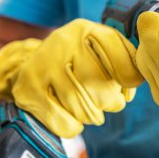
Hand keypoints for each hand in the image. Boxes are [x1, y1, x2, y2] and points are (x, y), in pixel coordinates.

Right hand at [0, 19, 142, 137]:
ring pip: (82, 109)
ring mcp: (42, 66)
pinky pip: (63, 123)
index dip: (129, 78)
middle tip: (108, 102)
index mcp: (85, 30)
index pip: (121, 60)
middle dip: (111, 103)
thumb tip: (130, 88)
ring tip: (91, 110)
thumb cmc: (77, 59)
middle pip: (102, 90)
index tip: (126, 86)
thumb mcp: (101, 49)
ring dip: (92, 116)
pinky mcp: (27, 89)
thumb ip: (125, 62)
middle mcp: (62, 43)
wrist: (31, 61)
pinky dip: (74, 127)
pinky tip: (73, 118)